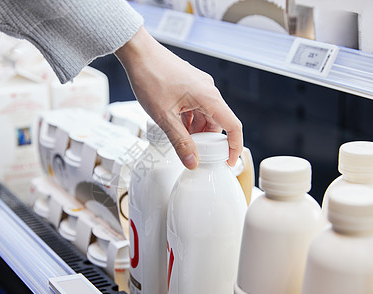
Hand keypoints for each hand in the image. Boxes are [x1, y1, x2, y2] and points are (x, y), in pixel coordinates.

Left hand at [115, 27, 242, 168]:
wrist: (138, 53)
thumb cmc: (150, 76)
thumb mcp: (164, 117)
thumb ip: (180, 141)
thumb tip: (192, 161)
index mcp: (208, 97)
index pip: (233, 126)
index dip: (234, 147)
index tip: (228, 161)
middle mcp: (208, 90)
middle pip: (218, 122)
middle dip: (208, 141)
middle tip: (196, 154)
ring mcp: (199, 86)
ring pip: (205, 116)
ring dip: (196, 131)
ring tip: (180, 140)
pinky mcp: (189, 85)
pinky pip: (196, 108)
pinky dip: (189, 121)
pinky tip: (176, 127)